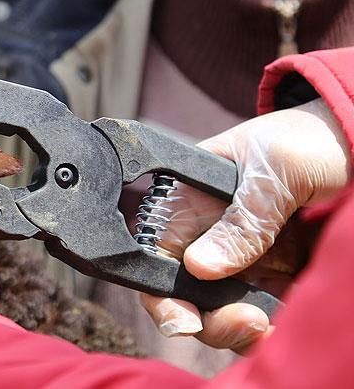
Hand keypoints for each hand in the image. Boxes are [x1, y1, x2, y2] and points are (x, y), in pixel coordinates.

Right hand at [140, 99, 350, 351]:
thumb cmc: (313, 140)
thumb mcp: (278, 169)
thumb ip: (242, 218)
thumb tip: (198, 267)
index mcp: (190, 202)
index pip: (156, 254)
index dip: (161, 293)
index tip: (185, 322)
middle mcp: (208, 236)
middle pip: (186, 295)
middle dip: (211, 319)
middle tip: (249, 322)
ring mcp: (243, 260)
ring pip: (223, 313)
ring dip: (242, 330)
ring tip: (272, 325)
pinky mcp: (278, 278)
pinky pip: (264, 315)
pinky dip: (273, 327)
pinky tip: (289, 319)